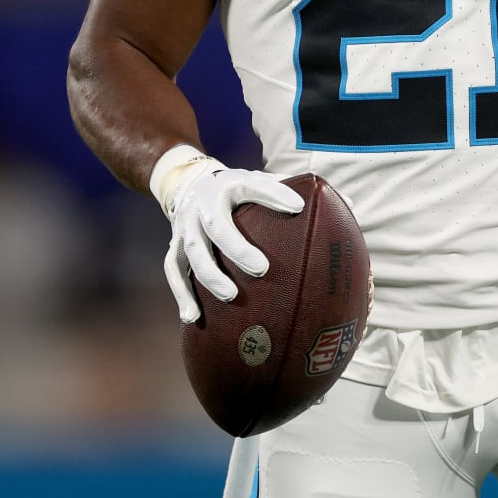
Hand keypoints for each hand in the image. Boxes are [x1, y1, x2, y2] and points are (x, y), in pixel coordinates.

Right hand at [164, 166, 305, 322]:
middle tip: (262, 268)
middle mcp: (202, 204)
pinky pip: (173, 270)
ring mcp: (185, 226)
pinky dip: (182, 294)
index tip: (298, 207)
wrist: (189, 184)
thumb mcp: (253, 180)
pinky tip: (193, 317)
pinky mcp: (174, 245)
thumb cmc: (232, 189)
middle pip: (216, 225)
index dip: (274, 194)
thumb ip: (281, 190)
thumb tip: (324, 206)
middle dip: (236, 248)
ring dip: (210, 276)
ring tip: (230, 296)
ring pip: (191, 252)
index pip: (253, 185)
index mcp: (228, 185)